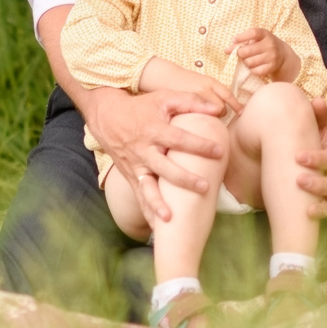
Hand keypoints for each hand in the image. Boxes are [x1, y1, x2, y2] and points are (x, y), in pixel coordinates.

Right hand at [79, 85, 225, 223]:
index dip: (199, 145)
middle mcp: (143, 150)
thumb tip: (218, 108)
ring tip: (170, 218)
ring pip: (146, 188)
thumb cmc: (141, 107)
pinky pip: (139, 196)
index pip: (179, 139)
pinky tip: (157, 229)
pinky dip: (147, 212)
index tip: (219, 151)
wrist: (106, 116)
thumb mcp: (164, 98)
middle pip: (165, 168)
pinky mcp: (130, 177)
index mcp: (154, 130)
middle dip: (184, 179)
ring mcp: (135, 166)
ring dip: (157, 204)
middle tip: (204, 187)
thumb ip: (191, 102)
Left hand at [230, 26, 295, 85]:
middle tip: (241, 54)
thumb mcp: (256, 40)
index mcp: (265, 34)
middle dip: (240, 53)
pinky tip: (254, 66)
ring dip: (246, 62)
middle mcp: (270, 44)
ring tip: (249, 60)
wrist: (283, 55)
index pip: (253, 33)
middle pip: (247, 51)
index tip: (233, 40)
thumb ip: (241, 43)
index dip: (241, 37)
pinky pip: (255, 71)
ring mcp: (272, 56)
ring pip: (249, 62)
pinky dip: (252, 70)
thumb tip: (226, 50)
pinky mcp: (272, 67)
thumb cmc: (264, 46)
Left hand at [291, 90, 326, 219]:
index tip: (298, 157)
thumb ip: (317, 113)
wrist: (314, 143)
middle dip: (317, 183)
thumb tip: (317, 101)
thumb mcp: (315, 121)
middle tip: (298, 179)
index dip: (317, 159)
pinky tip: (307, 215)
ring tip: (305, 204)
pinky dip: (321, 213)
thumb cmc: (311, 132)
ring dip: (319, 201)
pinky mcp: (320, 197)